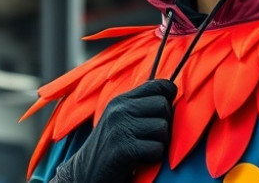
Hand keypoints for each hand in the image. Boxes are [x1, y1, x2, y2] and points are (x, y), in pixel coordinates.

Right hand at [50, 79, 176, 182]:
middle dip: (164, 124)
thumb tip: (174, 92)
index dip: (169, 96)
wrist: (83, 174)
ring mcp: (120, 128)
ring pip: (162, 128)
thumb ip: (141, 106)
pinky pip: (156, 149)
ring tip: (142, 149)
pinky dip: (152, 159)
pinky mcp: (124, 149)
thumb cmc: (110, 147)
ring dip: (158, 143)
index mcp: (120, 100)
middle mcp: (119, 110)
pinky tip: (138, 160)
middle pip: (163, 106)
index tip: (163, 111)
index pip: (158, 85)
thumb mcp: (119, 119)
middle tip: (149, 137)